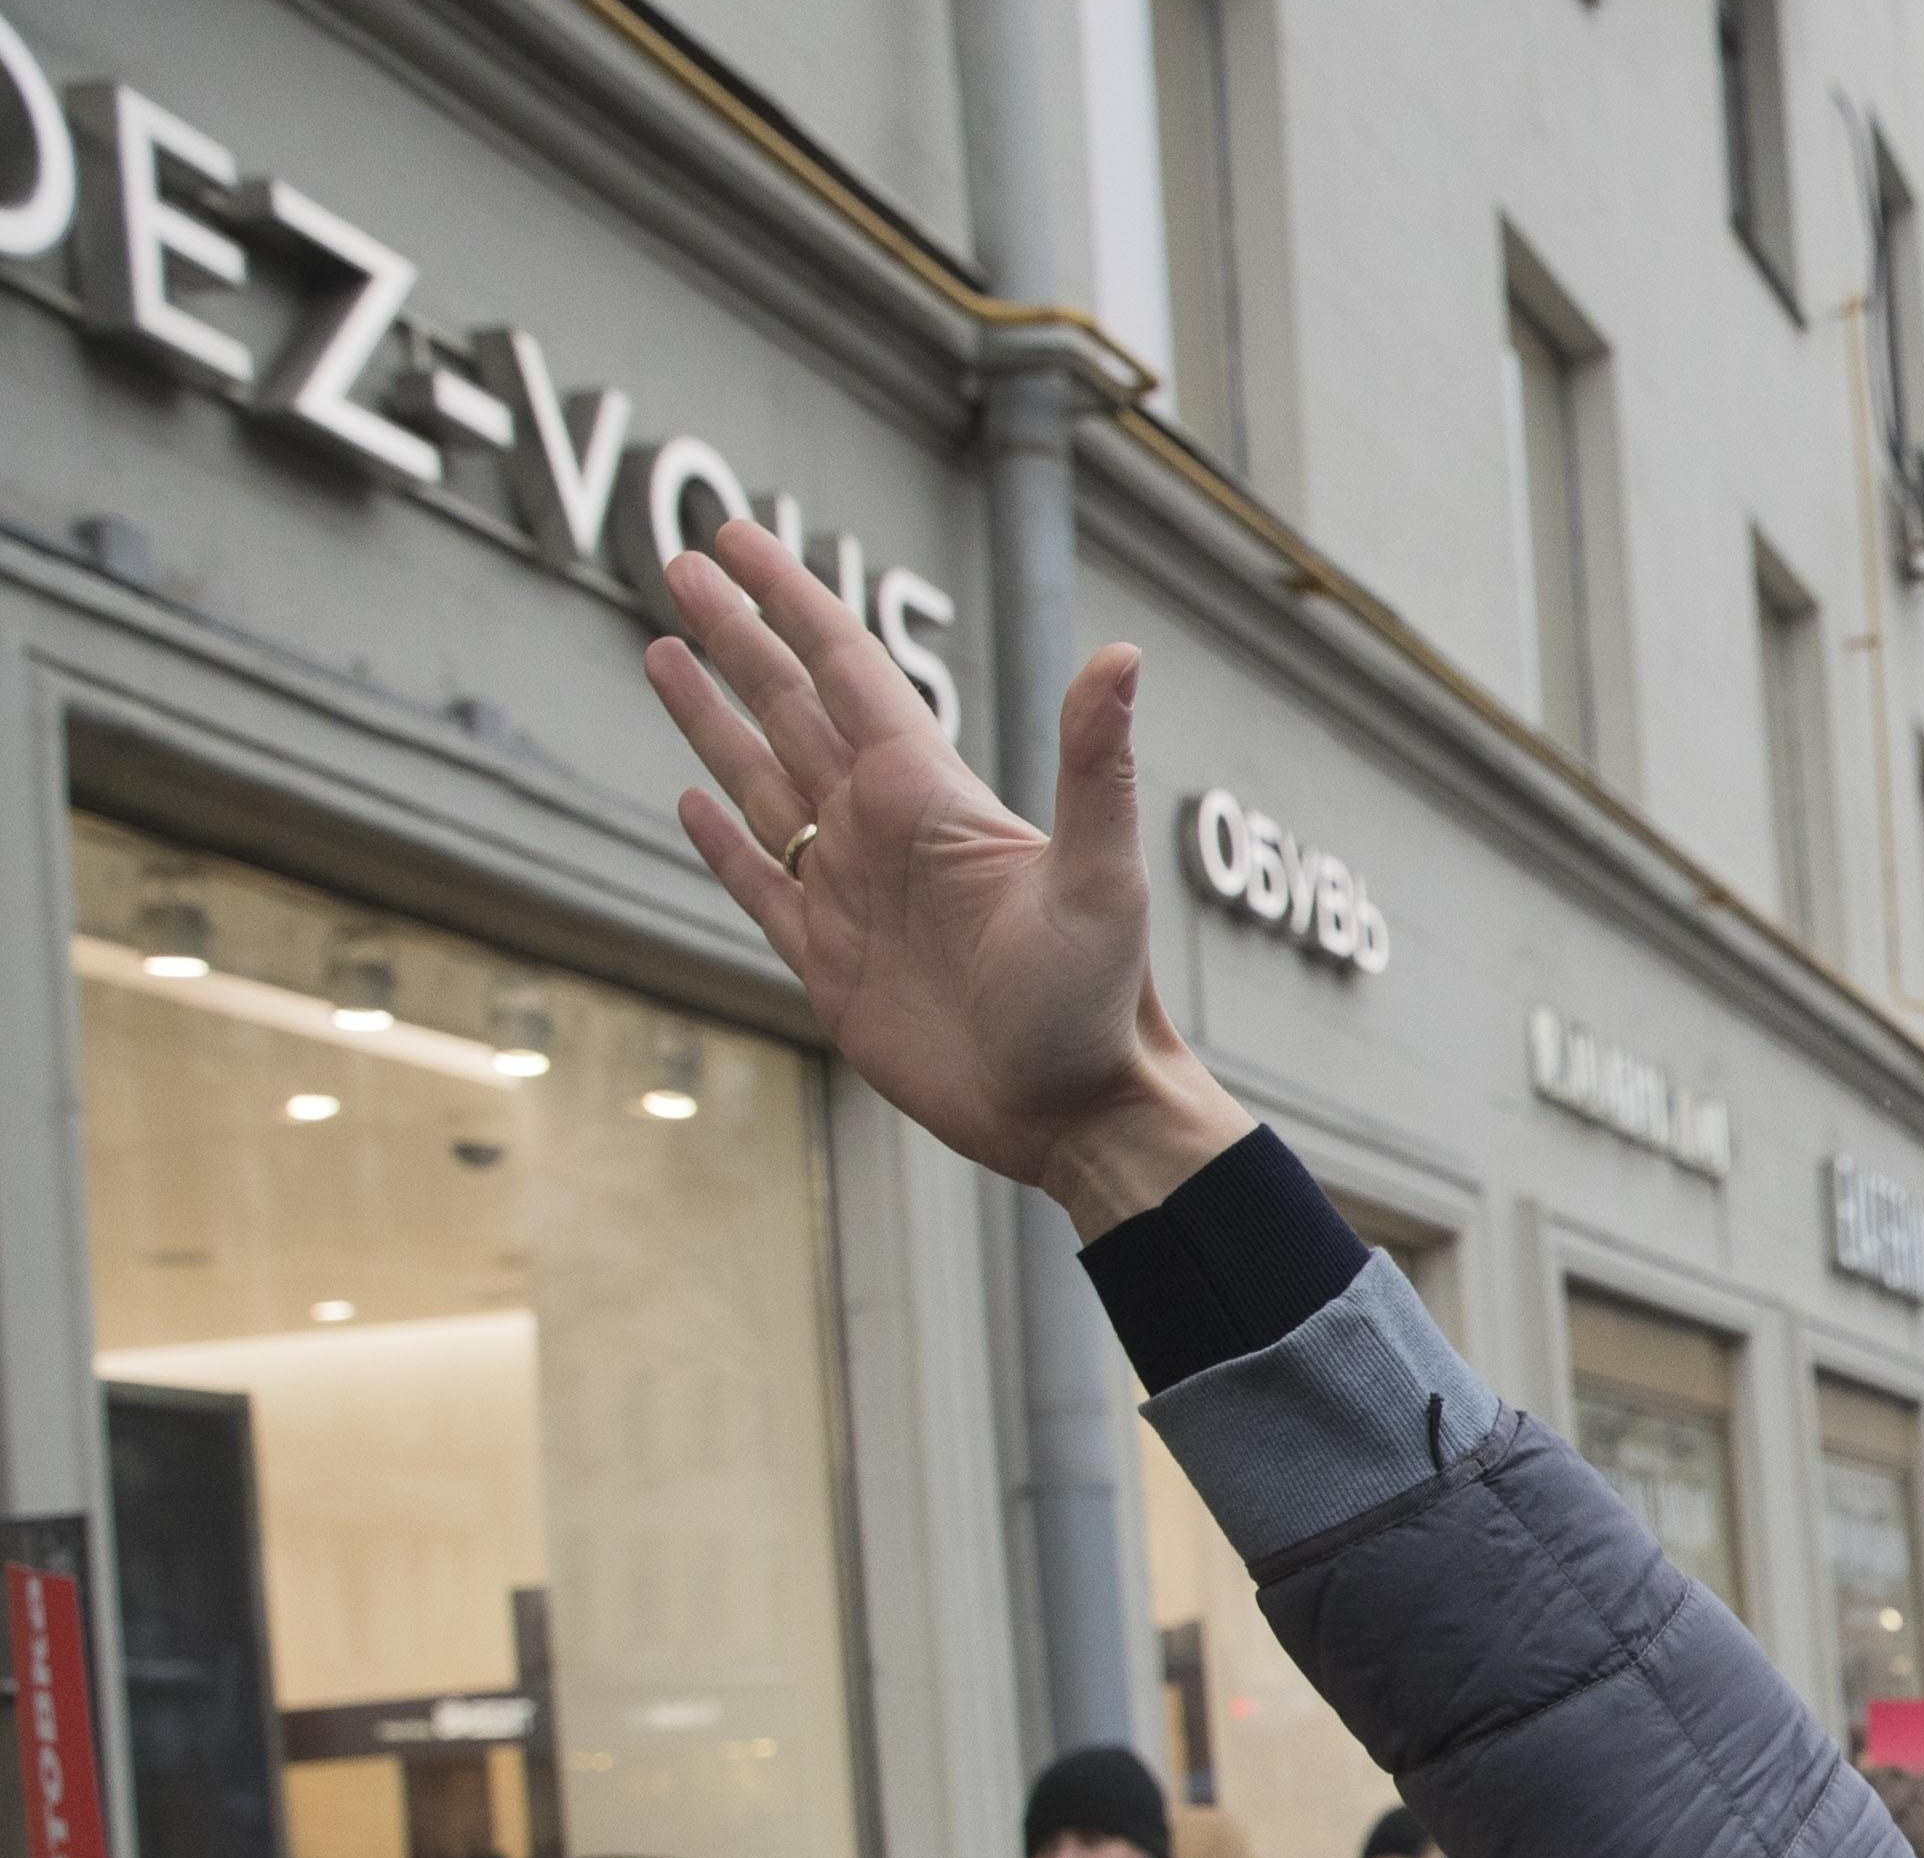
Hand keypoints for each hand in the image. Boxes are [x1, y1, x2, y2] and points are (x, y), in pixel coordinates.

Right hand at [641, 521, 1249, 1232]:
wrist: (1078, 1113)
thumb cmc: (1101, 1000)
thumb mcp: (1100, 877)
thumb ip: (1095, 763)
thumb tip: (1122, 654)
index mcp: (932, 795)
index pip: (847, 668)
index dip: (790, 600)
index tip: (736, 538)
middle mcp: (887, 832)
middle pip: (792, 708)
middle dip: (737, 637)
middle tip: (680, 564)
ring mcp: (855, 896)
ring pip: (764, 783)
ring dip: (715, 719)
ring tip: (662, 651)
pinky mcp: (832, 966)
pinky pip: (762, 887)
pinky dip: (723, 841)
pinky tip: (691, 798)